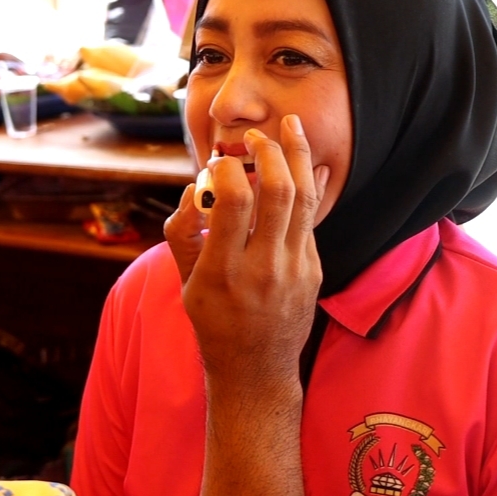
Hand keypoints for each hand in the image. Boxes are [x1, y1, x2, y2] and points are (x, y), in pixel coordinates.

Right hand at [169, 116, 328, 381]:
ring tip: (289, 126)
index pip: (234, 202)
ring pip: (304, 199)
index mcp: (224, 271)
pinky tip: (304, 163)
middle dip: (267, 152)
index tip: (217, 163)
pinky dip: (308, 185)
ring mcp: (294, 269)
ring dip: (297, 156)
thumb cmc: (212, 322)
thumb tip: (196, 188)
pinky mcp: (313, 270)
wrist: (256, 369)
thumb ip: (183, 233)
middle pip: (277, 192)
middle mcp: (263, 268)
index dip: (227, 170)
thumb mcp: (185, 282)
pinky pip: (311, 218)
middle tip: (253, 138)